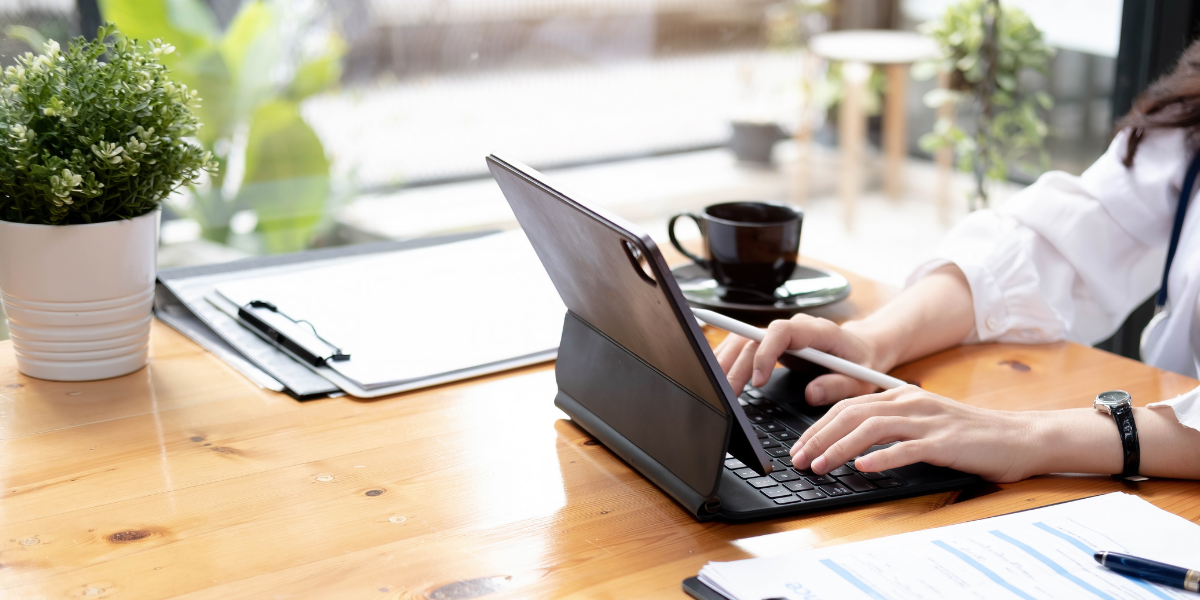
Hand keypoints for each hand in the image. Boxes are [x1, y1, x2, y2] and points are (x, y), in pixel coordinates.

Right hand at [712, 313, 881, 405]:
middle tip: (727, 394)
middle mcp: (794, 327)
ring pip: (743, 339)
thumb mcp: (860, 381)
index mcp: (817, 331)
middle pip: (754, 338)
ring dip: (726, 361)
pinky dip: (728, 359)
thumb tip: (812, 394)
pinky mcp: (772, 343)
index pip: (781, 331)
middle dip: (737, 365)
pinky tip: (717, 375)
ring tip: (715, 388)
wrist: (862, 348)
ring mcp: (781, 334)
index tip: (758, 380)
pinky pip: (744, 345)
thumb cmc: (862, 364)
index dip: (765, 353)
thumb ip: (838, 386)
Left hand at [789, 385, 1040, 482]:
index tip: (799, 448)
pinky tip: (863, 468)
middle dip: (819, 437)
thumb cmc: (968, 436)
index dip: (818, 427)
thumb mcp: (923, 422)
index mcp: (901, 397)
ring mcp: (928, 421)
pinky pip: (907, 448)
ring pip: (871, 428)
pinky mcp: (945, 442)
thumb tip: (851, 445)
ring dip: (839, 448)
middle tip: (799, 460)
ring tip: (820, 466)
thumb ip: (891, 427)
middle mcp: (910, 403)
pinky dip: (882, 458)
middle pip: (851, 414)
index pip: (847, 407)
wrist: (1018, 437)